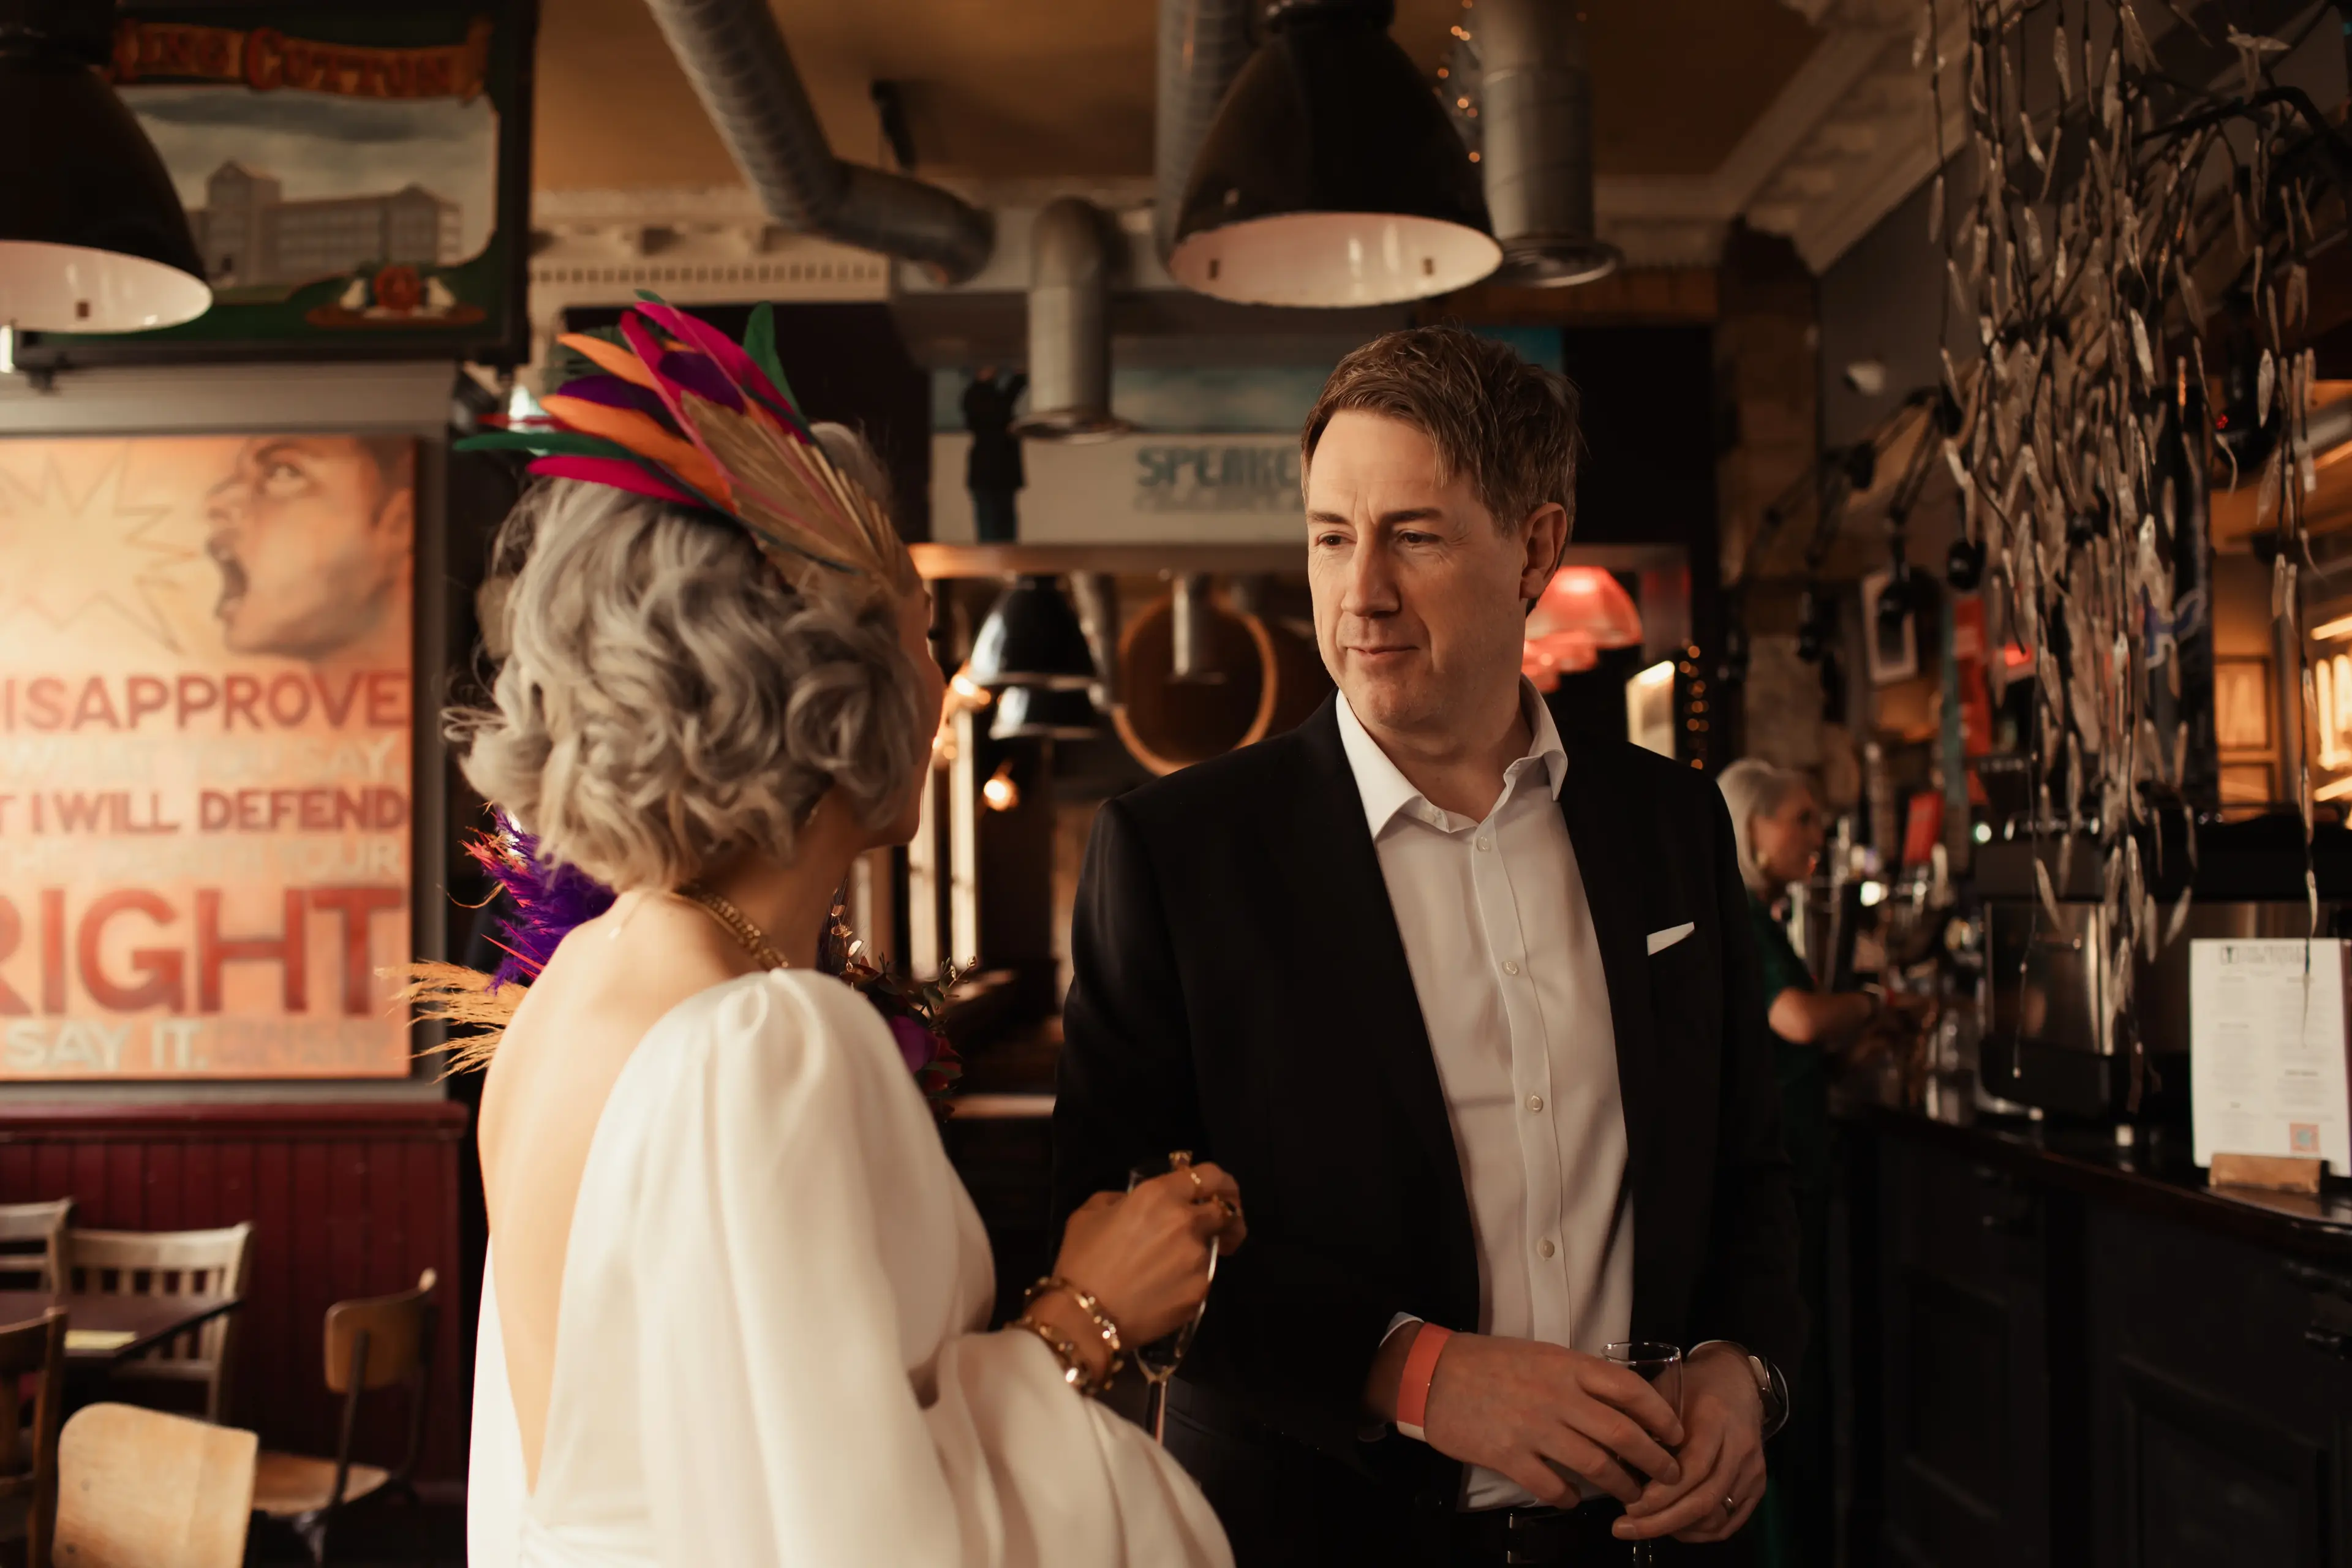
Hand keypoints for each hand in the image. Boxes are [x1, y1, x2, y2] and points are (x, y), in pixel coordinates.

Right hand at [1051, 1162, 1244, 1345]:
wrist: (1085, 1316)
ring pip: (1212, 1248)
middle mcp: (1186, 1222)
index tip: (1221, 1194)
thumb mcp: (1089, 1214)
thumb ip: (1120, 1199)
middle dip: (1229, 1218)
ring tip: (1167, 1271)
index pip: (1211, 1176)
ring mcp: (1197, 1258)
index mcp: (1160, 1195)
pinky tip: (1163, 1292)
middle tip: (1219, 1229)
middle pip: (1228, 1212)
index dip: (1222, 1183)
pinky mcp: (1200, 1290)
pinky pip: (1201, 1279)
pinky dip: (1188, 1282)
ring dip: (1198, 1253)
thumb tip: (1134, 1202)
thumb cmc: (1082, 1261)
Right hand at [1417, 1334, 1685, 1508]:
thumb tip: (1620, 1401)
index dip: (1661, 1415)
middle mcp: (1556, 1396)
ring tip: (1633, 1496)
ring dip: (1622, 1486)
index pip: (1630, 1389)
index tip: (1676, 1433)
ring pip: (1596, 1465)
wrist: (1432, 1375)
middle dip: (1655, 1460)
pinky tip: (1574, 1501)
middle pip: (1623, 1433)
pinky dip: (1570, 1499)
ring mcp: (1533, 1428)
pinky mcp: (1509, 1456)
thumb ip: (1578, 1376)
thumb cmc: (1489, 1362)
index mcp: (1567, 1366)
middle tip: (1670, 1475)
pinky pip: (1553, 1487)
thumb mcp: (1540, 1354)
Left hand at [1616, 1344, 1764, 1542]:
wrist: (1739, 1381)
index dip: (1661, 1494)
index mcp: (1715, 1420)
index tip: (1628, 1506)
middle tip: (1625, 1528)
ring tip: (1644, 1527)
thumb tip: (1614, 1460)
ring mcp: (1752, 1470)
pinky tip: (1673, 1527)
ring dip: (1678, 1528)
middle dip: (1662, 1521)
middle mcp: (1740, 1448)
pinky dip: (1700, 1531)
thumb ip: (1645, 1422)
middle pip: (1704, 1499)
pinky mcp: (1758, 1485)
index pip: (1692, 1468)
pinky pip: (1730, 1522)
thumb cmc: (1695, 1385)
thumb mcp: (1666, 1390)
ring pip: (1717, 1516)